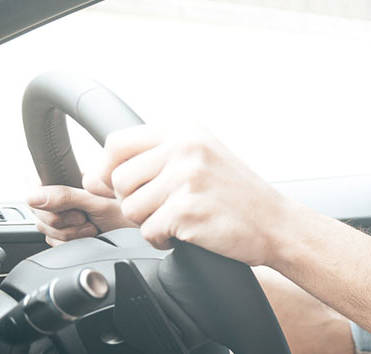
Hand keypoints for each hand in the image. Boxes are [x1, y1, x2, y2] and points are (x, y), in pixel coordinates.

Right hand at [27, 180, 132, 245]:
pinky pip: (53, 240)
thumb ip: (66, 197)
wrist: (141, 232)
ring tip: (92, 227)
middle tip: (84, 219)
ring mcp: (64, 214)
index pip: (37, 187)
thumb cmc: (129, 212)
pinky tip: (88, 237)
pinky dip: (70, 242)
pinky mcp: (67, 230)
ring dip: (69, 233)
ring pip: (44, 228)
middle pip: (38, 211)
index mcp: (70, 179)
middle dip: (61, 222)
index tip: (65, 210)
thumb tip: (32, 196)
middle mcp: (64, 195)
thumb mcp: (98, 203)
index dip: (45, 202)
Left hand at [88, 124, 307, 266]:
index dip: (106, 169)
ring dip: (149, 222)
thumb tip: (92, 178)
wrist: (277, 224)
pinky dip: (162, 239)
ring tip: (180, 219)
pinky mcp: (187, 209)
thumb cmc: (236, 195)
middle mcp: (185, 148)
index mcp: (185, 130)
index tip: (113, 188)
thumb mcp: (201, 156)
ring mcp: (187, 178)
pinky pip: (148, 231)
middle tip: (164, 208)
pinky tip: (187, 233)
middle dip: (134, 201)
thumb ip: (153, 157)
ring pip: (131, 208)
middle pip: (120, 180)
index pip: (117, 143)